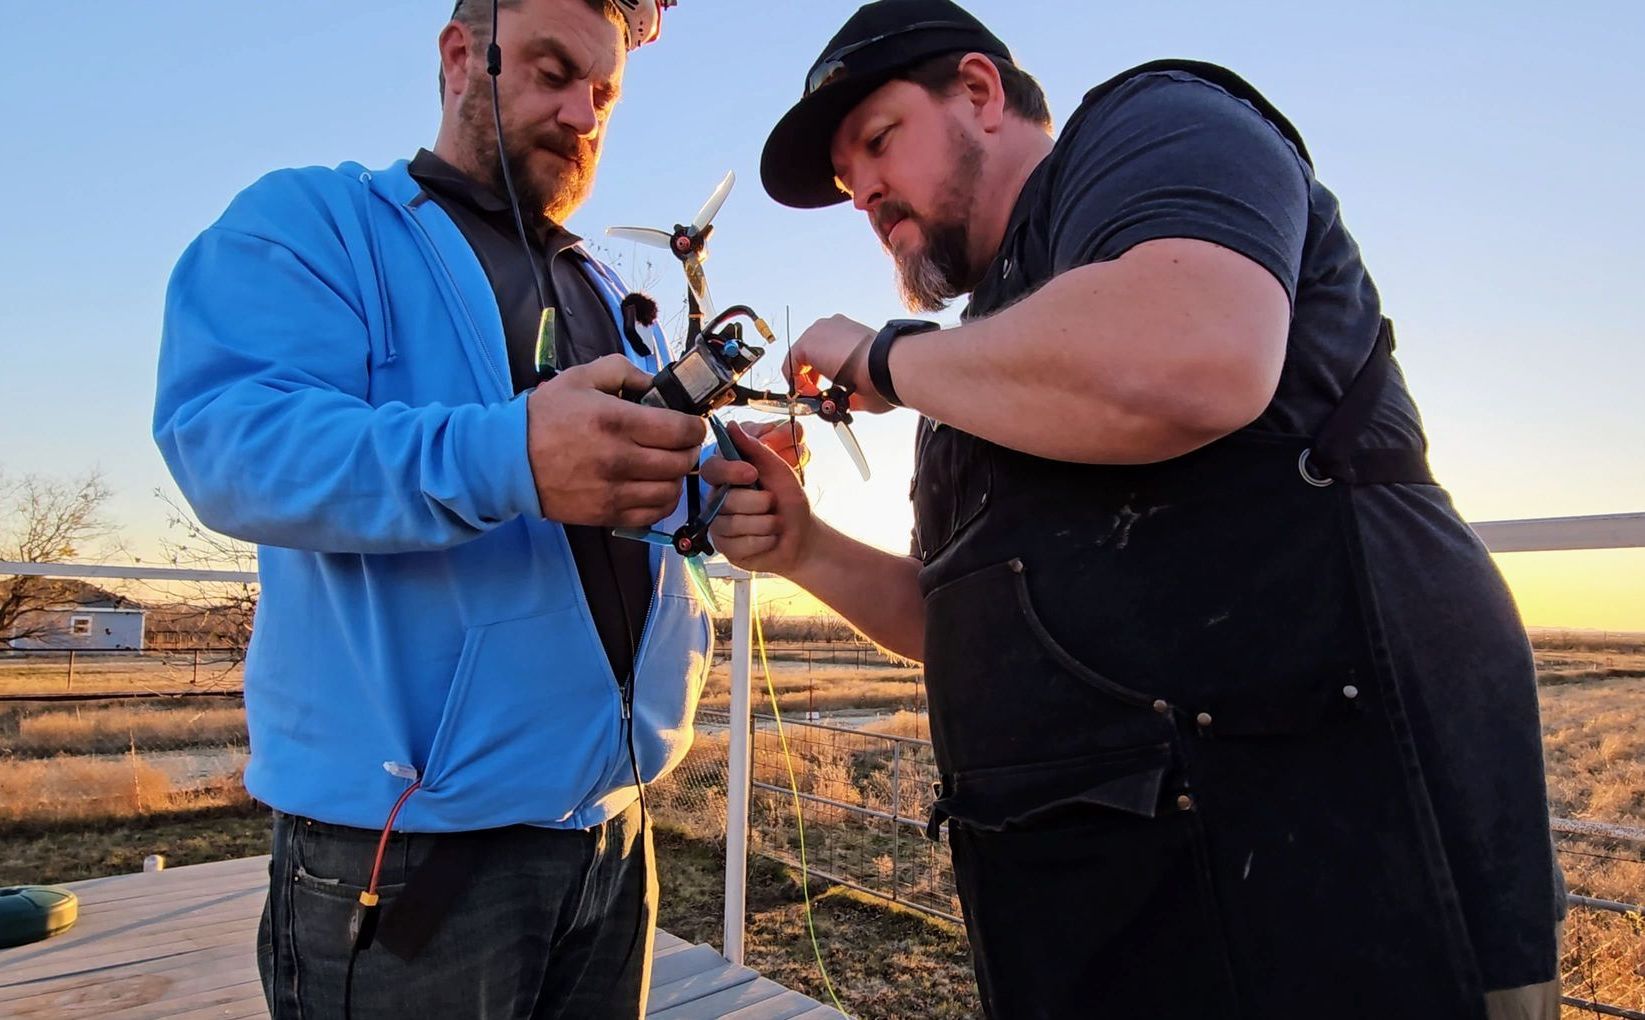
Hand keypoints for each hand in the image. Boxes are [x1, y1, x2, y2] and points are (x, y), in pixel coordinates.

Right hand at [526, 354, 705, 527]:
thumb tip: (655, 384)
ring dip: (677, 477)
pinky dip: (663, 502)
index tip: (690, 424)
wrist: (509, 460)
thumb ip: (622, 371)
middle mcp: (619, 459)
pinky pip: (653, 514)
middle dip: (688, 450)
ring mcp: (614, 490)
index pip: (681, 430)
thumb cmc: (545, 416)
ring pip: (671, 490)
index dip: (694, 426)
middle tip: (681, 443)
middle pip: (681, 461)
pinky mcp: (606, 513)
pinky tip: (655, 487)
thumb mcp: (580, 378)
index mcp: (616, 421)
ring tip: (668, 466)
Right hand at [702, 422, 815, 575]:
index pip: (711, 470)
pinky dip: (763, 541)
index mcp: (727, 479)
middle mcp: (717, 502)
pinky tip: (770, 539)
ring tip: (774, 522)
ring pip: (734, 524)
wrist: (802, 535)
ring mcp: (719, 527)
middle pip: (726, 500)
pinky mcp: (726, 549)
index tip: (753, 473)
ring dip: (765, 523)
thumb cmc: (789, 501)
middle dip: (760, 503)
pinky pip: (740, 544)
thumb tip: (731, 425)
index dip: (730, 471)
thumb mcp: (778, 469)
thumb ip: (755, 449)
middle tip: (773, 504)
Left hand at [786, 315, 894, 414]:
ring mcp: (820, 331)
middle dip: (814, 375)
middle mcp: (834, 326)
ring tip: (816, 396)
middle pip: (812, 351)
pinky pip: (792, 364)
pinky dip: (796, 381)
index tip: (830, 388)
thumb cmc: (885, 375)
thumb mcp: (866, 380)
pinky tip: (809, 394)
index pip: (828, 349)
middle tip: (820, 394)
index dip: (824, 372)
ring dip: (805, 379)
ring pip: (801, 357)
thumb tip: (844, 402)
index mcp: (850, 331)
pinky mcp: (808, 343)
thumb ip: (850, 389)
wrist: (886, 366)